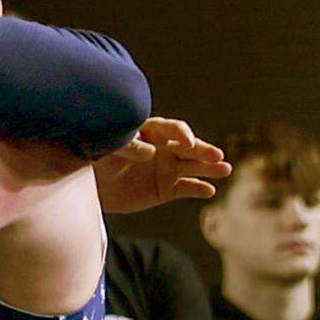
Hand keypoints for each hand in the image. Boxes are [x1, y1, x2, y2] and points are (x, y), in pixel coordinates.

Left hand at [94, 117, 231, 213]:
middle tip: (217, 155)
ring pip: (193, 167)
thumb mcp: (109, 149)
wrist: (94, 186)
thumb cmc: (99, 160)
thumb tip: (151, 151)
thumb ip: (129, 147)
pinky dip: (198, 189)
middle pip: (189, 147)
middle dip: (203, 150)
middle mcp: (165, 148)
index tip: (188, 142)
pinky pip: (186, 188)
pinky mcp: (167, 189)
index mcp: (151, 132)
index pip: (173, 128)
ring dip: (209, 168)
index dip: (182, 134)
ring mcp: (168, 169)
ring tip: (225, 169)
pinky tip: (209, 190)